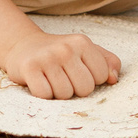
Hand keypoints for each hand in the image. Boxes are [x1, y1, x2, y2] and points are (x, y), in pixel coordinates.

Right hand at [4, 31, 122, 99]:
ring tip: (51, 79)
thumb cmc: (60, 54)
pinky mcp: (29, 68)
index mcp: (82, 42)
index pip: (101, 76)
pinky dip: (43, 94)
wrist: (24, 47)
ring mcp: (47, 58)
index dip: (90, 79)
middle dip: (75, 89)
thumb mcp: (86, 51)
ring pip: (65, 94)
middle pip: (85, 89)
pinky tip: (40, 82)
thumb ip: (108, 62)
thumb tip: (113, 79)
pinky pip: (45, 95)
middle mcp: (65, 48)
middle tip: (64, 77)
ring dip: (58, 93)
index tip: (78, 72)